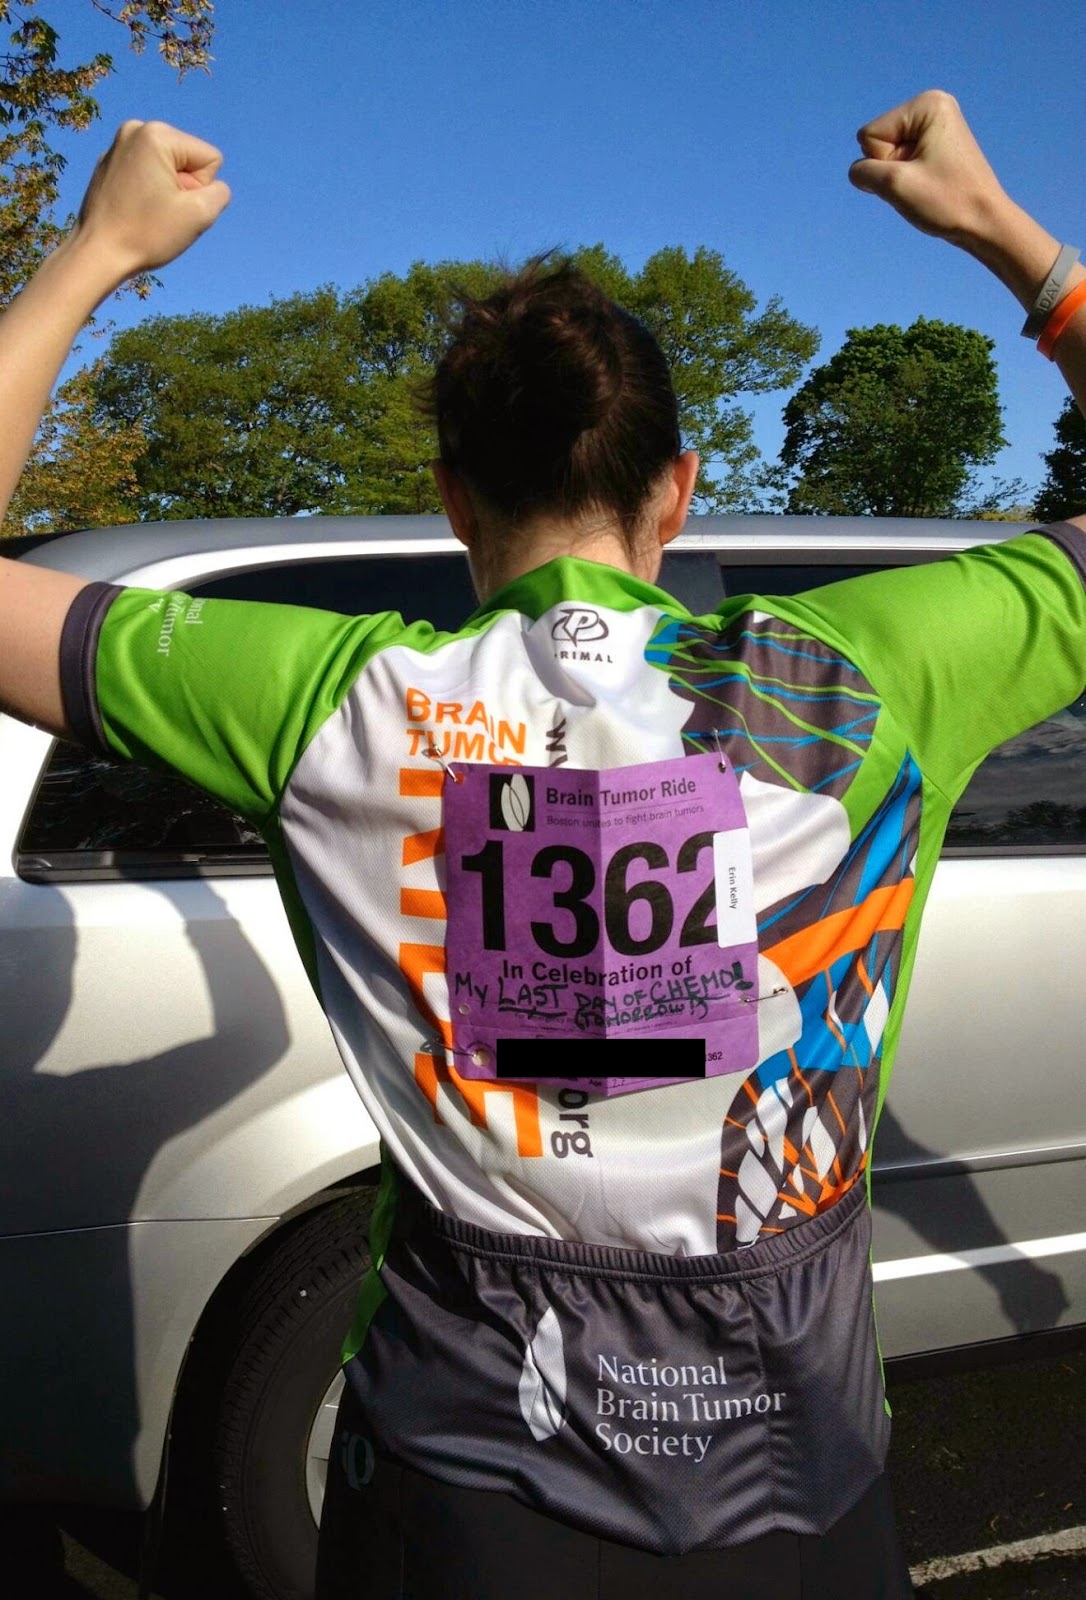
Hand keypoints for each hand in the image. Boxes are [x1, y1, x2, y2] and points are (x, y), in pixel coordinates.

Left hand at [73, 119, 230, 280]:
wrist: (97, 253)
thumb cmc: (146, 234)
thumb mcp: (200, 215)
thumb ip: (220, 193)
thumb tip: (211, 186)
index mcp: (158, 134)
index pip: (210, 159)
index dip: (201, 189)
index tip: (175, 206)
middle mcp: (135, 129)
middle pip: (189, 160)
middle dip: (184, 188)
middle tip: (162, 211)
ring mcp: (118, 145)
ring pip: (169, 168)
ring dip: (168, 191)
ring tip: (147, 211)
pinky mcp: (109, 163)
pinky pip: (147, 173)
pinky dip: (148, 192)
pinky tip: (133, 210)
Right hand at [849, 90, 1007, 246]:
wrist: (985, 223)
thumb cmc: (946, 201)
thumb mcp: (894, 184)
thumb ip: (863, 172)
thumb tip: (859, 172)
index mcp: (926, 104)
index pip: (870, 136)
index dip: (884, 164)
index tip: (916, 175)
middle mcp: (932, 106)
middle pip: (878, 142)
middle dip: (892, 168)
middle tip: (922, 182)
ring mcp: (936, 125)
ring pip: (888, 154)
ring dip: (899, 177)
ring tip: (928, 185)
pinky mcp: (937, 144)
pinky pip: (902, 161)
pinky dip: (908, 178)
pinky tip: (930, 185)